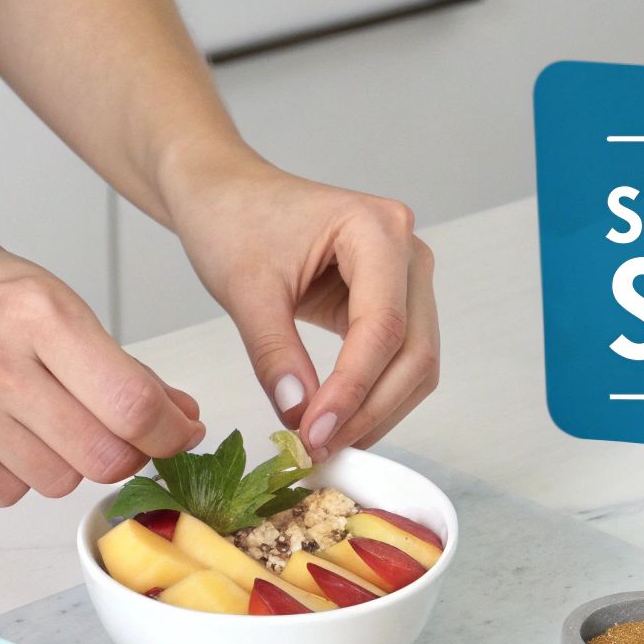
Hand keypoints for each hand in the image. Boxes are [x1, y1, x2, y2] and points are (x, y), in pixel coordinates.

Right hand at [0, 216, 203, 504]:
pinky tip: (3, 432)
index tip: (178, 434)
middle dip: (126, 454)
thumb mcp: (46, 294)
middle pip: (101, 455)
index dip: (170, 432)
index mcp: (38, 309)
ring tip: (45, 420)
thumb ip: (114, 361)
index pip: (131, 403)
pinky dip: (17, 474)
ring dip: (69, 464)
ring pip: (57, 482)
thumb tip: (178, 415)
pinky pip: (3, 491)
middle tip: (120, 435)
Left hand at [168, 158, 438, 461]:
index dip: (353, 389)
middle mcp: (406, 250)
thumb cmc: (234, 219)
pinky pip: (399, 360)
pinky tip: (336, 420)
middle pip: (413, 351)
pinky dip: (373, 396)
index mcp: (377, 229)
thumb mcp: (245, 290)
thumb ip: (275, 354)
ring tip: (325, 441)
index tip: (315, 434)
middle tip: (320, 448)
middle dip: (370, 409)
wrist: (227, 195)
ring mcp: (406, 276)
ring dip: (377, 410)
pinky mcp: (393, 300)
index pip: (381, 325)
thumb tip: (300, 416)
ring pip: (415, 363)